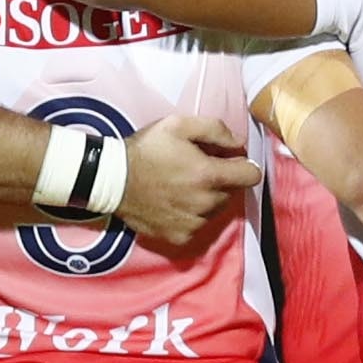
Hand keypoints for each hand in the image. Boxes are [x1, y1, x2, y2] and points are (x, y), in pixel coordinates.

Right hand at [117, 119, 258, 251]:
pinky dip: (192, 215)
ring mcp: (193, 224)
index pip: (251, 176)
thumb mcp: (179, 125)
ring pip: (215, 210)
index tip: (228, 160)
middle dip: (221, 181)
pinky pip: (198, 226)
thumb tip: (239, 143)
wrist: (112, 180)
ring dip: (207, 199)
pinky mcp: (180, 237)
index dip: (242, 165)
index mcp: (209, 176)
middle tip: (197, 170)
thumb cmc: (146, 149)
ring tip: (183, 186)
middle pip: (232, 192)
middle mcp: (206, 203)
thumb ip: (216, 130)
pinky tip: (174, 203)